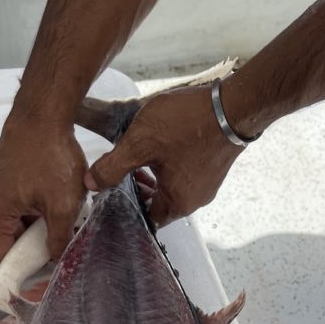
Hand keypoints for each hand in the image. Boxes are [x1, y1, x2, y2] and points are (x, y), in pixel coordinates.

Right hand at [0, 109, 88, 265]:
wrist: (43, 111)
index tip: (42, 267)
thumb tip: (54, 257)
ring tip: (62, 214)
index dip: (19, 267)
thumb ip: (58, 238)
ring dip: (37, 223)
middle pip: (7, 237)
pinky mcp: (4, 173)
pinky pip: (17, 201)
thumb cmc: (50, 155)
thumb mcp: (62, 204)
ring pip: (15, 219)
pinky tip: (56, 198)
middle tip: (60, 238)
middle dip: (33, 242)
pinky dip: (35, 206)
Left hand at [83, 85, 246, 225]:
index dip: (125, 207)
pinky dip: (169, 168)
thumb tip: (90, 184)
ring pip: (171, 189)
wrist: (234, 104)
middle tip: (120, 171)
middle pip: (157, 205)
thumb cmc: (188, 125)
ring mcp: (207, 185)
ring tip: (139, 156)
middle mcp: (194, 201)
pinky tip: (162, 147)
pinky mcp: (214, 168)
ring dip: (153, 177)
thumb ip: (112, 167)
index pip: (144, 219)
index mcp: (176, 203)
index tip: (110, 191)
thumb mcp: (140, 144)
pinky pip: (185, 176)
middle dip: (137, 190)